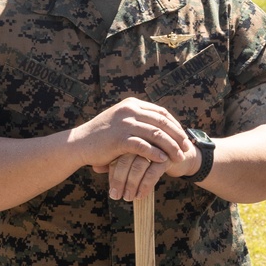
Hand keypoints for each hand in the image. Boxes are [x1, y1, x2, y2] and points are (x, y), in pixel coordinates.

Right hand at [70, 98, 198, 199]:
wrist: (79, 144)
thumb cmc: (101, 136)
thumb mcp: (121, 121)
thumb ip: (138, 120)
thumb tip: (159, 126)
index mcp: (132, 104)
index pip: (161, 112)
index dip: (176, 125)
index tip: (184, 137)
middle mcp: (130, 110)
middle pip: (163, 122)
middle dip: (178, 136)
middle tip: (187, 147)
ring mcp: (125, 124)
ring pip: (157, 134)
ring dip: (171, 146)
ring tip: (179, 157)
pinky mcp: (120, 139)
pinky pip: (144, 146)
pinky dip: (156, 154)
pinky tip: (163, 161)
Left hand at [104, 136, 202, 200]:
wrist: (183, 156)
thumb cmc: (153, 157)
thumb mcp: (133, 158)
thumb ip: (114, 161)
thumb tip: (95, 167)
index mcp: (131, 133)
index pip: (116, 152)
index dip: (111, 172)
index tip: (111, 190)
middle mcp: (142, 136)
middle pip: (125, 158)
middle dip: (119, 180)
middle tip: (115, 196)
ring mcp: (156, 145)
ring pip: (138, 165)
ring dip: (132, 184)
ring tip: (127, 198)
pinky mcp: (168, 155)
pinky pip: (153, 172)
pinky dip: (145, 185)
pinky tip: (140, 195)